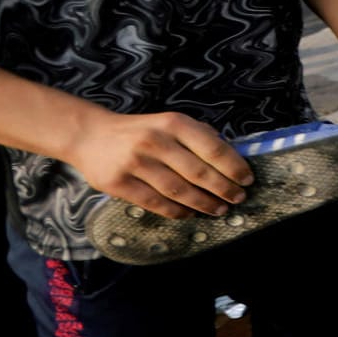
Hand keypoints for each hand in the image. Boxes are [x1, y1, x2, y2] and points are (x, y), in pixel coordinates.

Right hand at [67, 110, 252, 218]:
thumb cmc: (140, 131)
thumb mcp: (170, 122)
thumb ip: (199, 136)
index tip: (247, 180)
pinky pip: (155, 203)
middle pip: (199, 172)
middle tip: (237, 199)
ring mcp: (135, 163)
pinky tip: (190, 214)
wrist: (90, 135)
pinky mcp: (118, 183)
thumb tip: (233, 157)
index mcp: (173, 123)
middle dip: (223, 189)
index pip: (213, 148)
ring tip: (218, 210)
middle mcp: (155, 141)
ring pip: (179, 191)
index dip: (234, 167)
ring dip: (203, 204)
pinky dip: (177, 211)